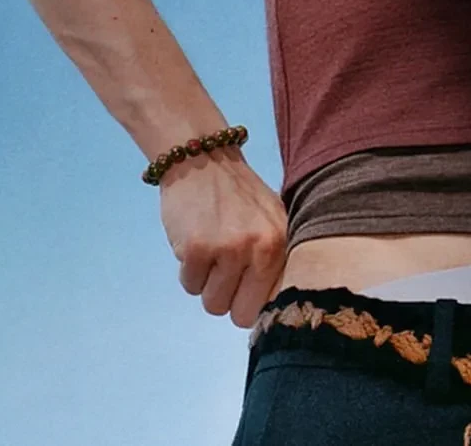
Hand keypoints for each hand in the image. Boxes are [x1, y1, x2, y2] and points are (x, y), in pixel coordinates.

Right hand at [158, 149, 287, 327]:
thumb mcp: (270, 220)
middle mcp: (260, 248)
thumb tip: (274, 306)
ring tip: (211, 249)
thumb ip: (275, 260)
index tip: (246, 286)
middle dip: (229, 298)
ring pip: (212, 304)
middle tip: (223, 270)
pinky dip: (189, 270)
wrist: (202, 157)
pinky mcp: (196, 249)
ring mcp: (228, 249)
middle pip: (240, 314)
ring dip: (207, 283)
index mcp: (282, 242)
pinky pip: (190, 286)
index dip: (254, 299)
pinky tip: (195, 241)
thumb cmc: (237, 194)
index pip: (273, 304)